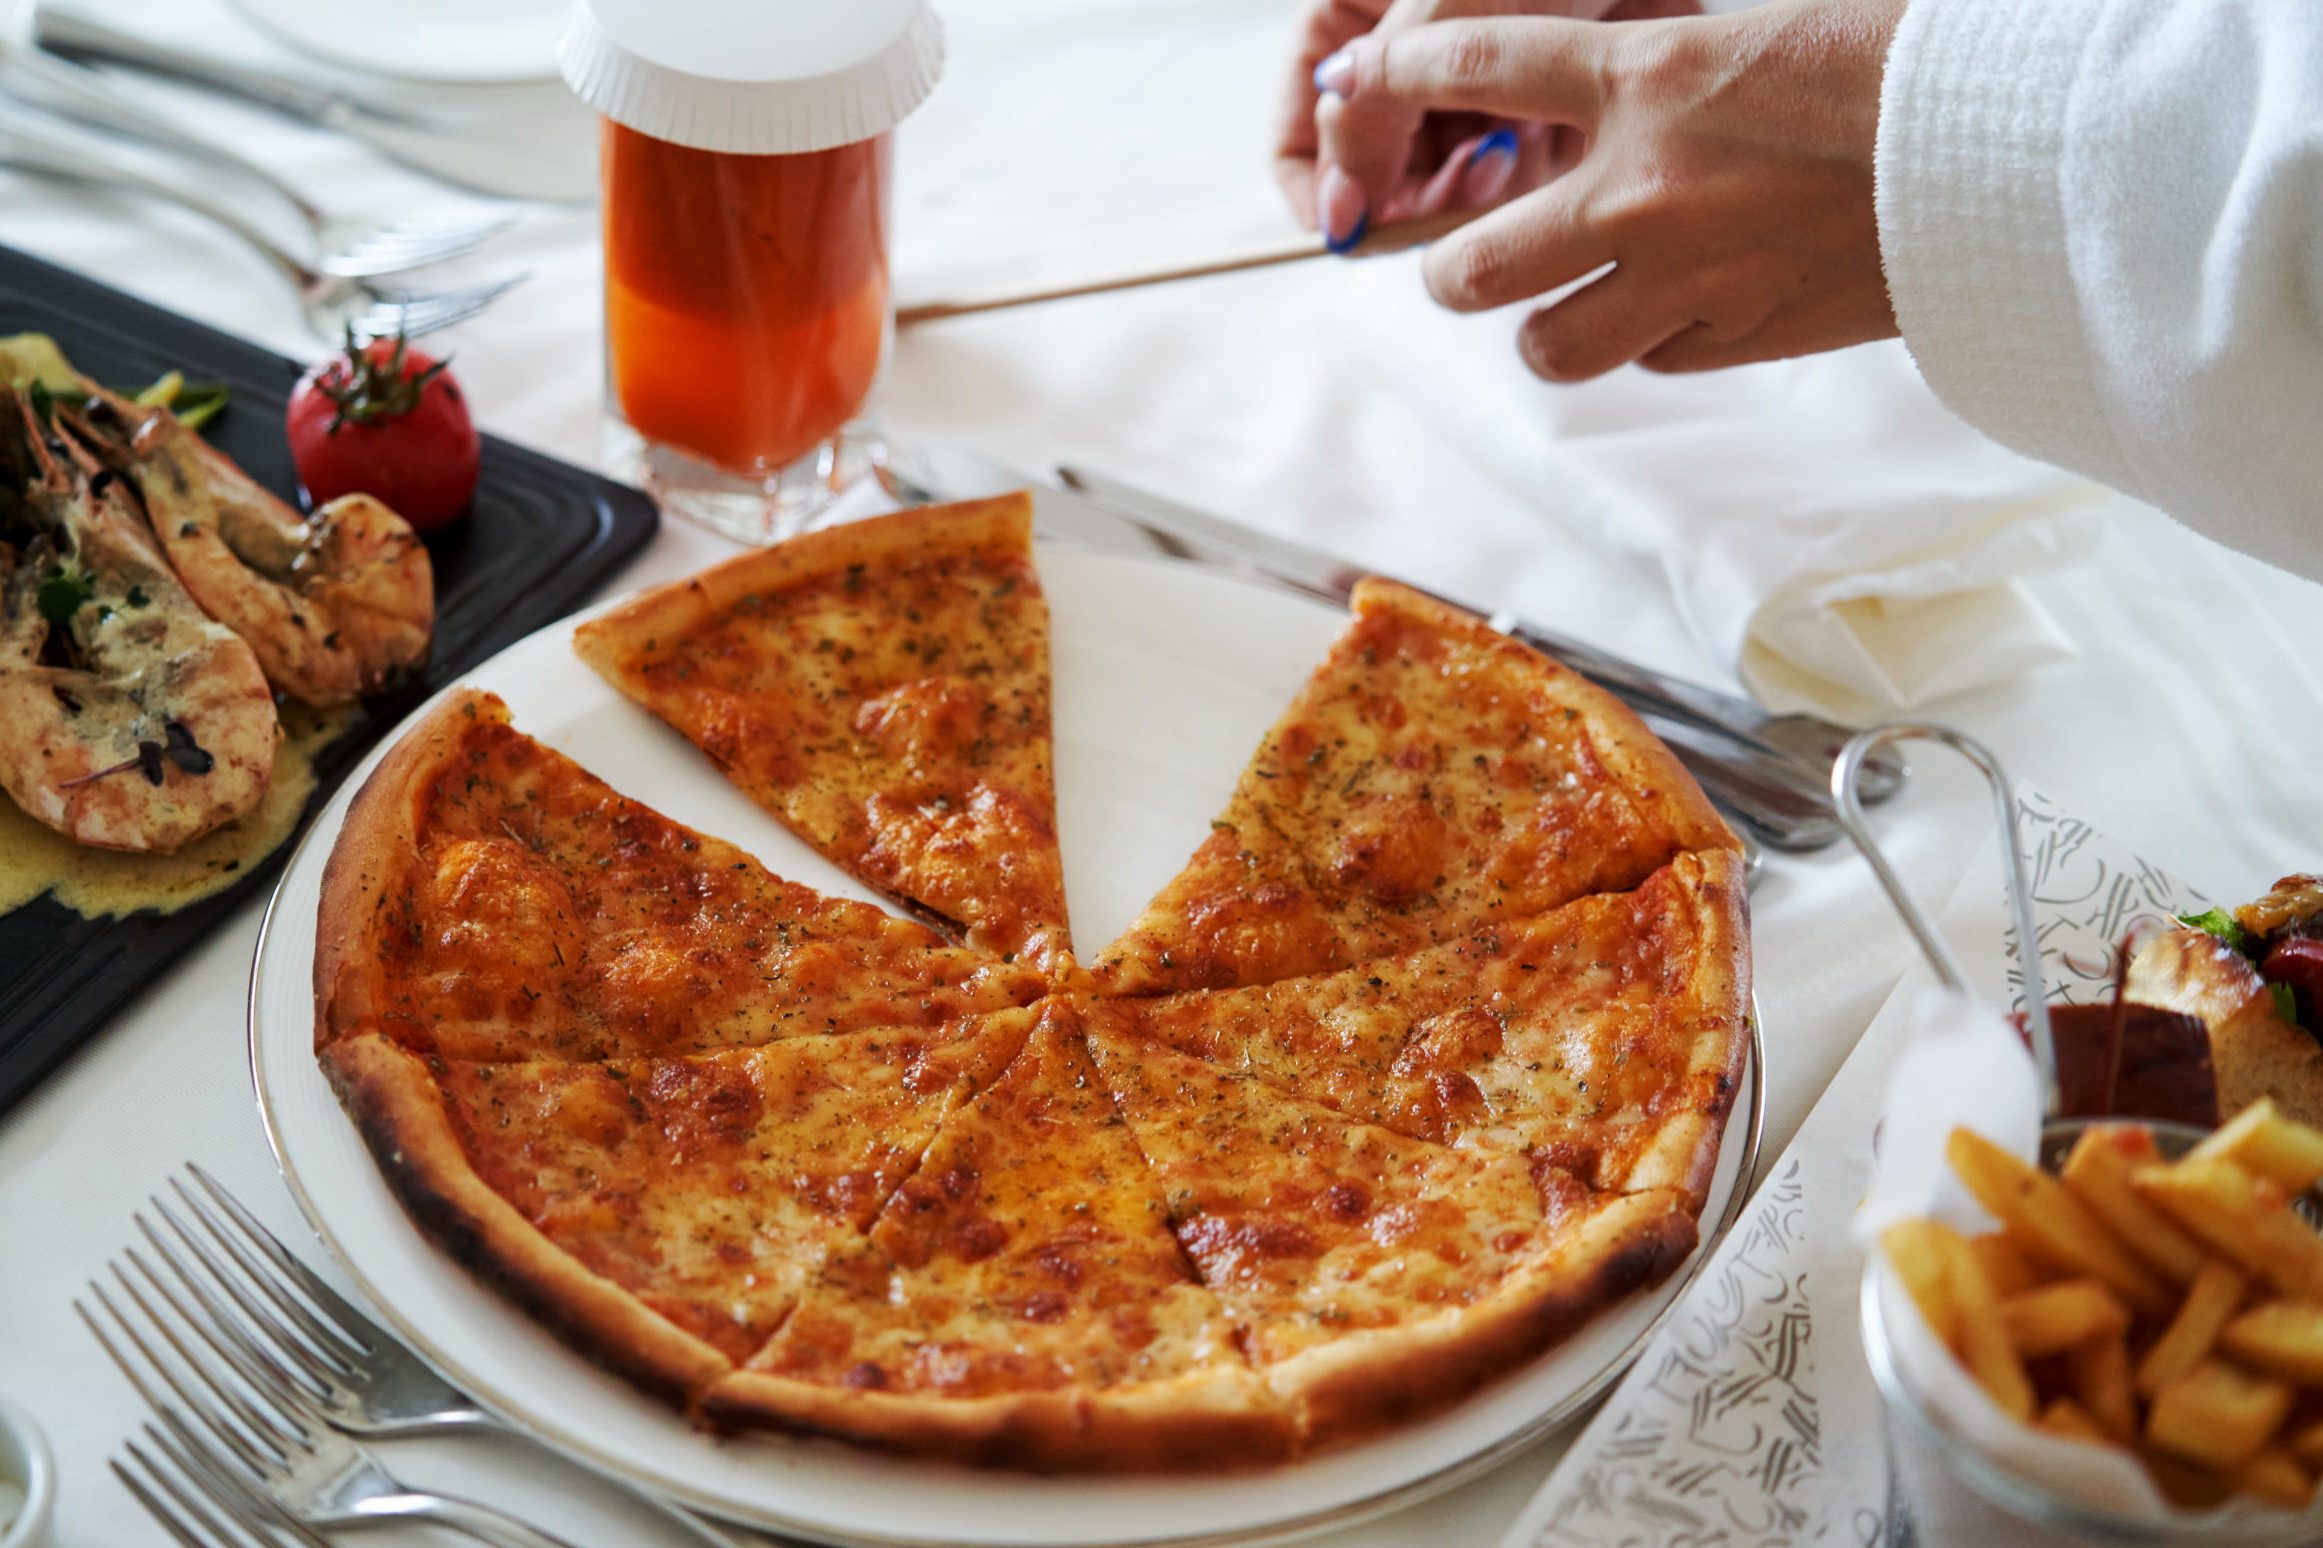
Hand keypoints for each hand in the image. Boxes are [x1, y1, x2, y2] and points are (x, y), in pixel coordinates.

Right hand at [1274, 0, 1700, 249]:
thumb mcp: (1444, 8)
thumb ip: (1374, 113)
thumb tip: (1340, 218)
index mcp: (1354, 25)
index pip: (1299, 140)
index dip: (1323, 193)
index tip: (1354, 228)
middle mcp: (1408, 72)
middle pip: (1376, 183)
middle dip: (1416, 196)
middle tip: (1466, 170)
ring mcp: (1472, 100)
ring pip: (1442, 198)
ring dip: (1477, 193)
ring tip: (1519, 137)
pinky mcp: (1540, 123)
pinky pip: (1512, 193)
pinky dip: (1529, 183)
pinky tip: (1556, 138)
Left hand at [1318, 0, 1906, 377]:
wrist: (2009, 153)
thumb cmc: (1903, 66)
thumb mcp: (1766, 24)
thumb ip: (1666, 68)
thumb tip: (1610, 88)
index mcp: (1649, 72)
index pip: (1482, 61)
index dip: (1404, 71)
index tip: (1360, 79)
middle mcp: (1640, 187)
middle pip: (1468, 268)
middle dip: (1449, 271)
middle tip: (1469, 262)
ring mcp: (1683, 276)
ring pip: (1545, 345)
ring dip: (1542, 328)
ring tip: (1567, 306)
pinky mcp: (1738, 336)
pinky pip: (1647, 361)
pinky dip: (1648, 341)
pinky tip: (1679, 307)